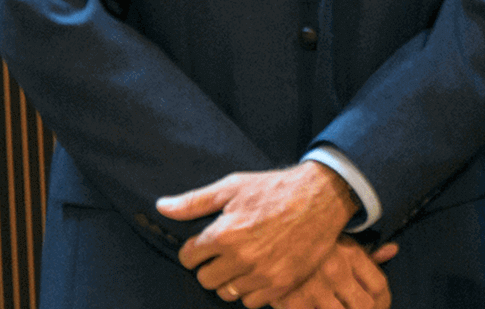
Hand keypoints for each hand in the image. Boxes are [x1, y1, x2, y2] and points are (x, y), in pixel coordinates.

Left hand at [157, 162, 357, 306]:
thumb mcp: (233, 187)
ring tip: (244, 261)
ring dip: (230, 279)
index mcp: (224, 235)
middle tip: (227, 251)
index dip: (196, 249)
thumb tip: (161, 207)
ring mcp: (261, 274)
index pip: (188, 257)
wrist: (322, 197)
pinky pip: (250, 302)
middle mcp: (240, 259)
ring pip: (227, 293)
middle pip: (205, 279)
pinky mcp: (281, 284)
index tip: (208, 242)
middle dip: (211, 265)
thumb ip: (195, 201)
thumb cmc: (275, 189)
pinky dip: (252, 290)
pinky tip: (259, 271)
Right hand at [271, 239, 397, 308]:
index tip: (378, 307)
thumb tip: (393, 250)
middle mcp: (335, 270)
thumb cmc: (306, 238)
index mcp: (349, 253)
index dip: (383, 303)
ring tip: (335, 307)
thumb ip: (366, 251)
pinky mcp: (292, 302)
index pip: (379, 286)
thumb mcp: (337, 238)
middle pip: (365, 307)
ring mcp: (314, 288)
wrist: (265, 236)